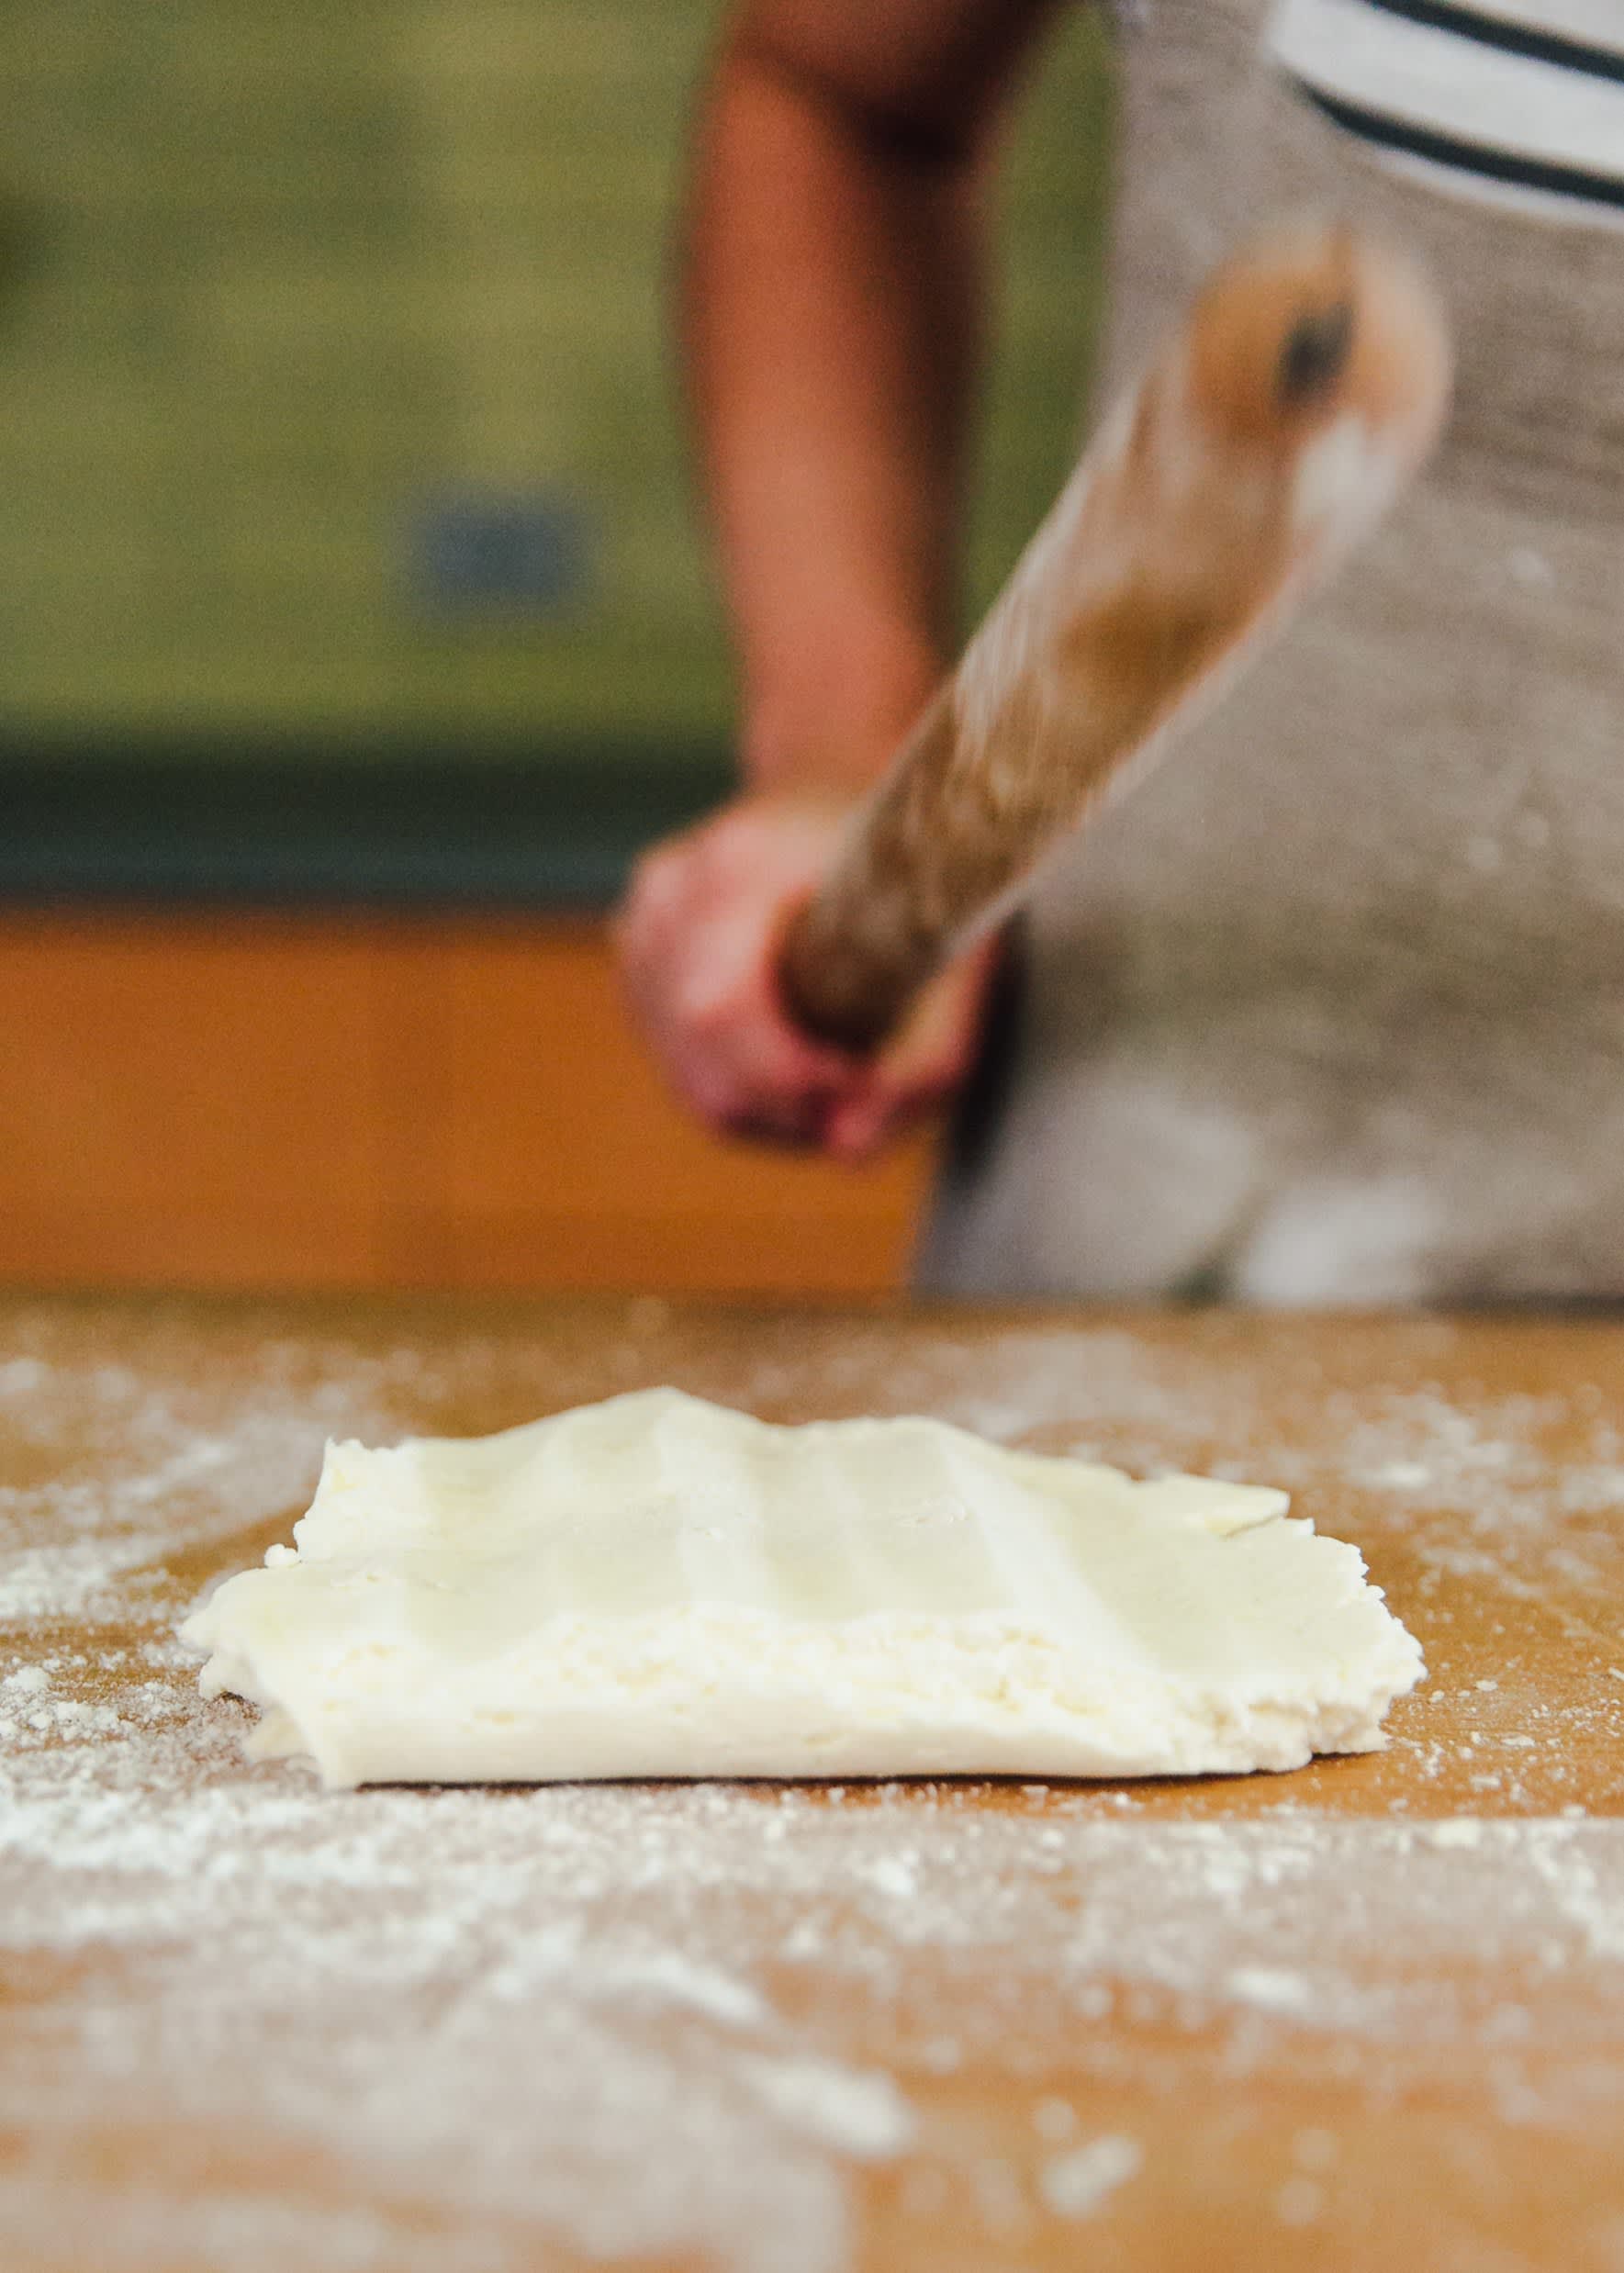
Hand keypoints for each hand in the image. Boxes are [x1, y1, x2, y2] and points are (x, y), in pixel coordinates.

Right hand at [615, 790, 997, 1158]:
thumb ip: (924, 1057)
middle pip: (700, 1061)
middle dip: (789, 1110)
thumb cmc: (909, 860)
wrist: (842, 779)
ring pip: (691, 1080)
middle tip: (861, 1098)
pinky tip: (799, 1060)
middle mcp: (670, 892)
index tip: (862, 1085)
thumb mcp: (957, 945)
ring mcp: (642, 924)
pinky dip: (747, 1090)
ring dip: (773, 1111)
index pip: (718, 1011)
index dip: (788, 1080)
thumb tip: (849, 1150)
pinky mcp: (638, 957)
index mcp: (738, 864)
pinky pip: (682, 1065)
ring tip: (838, 1080)